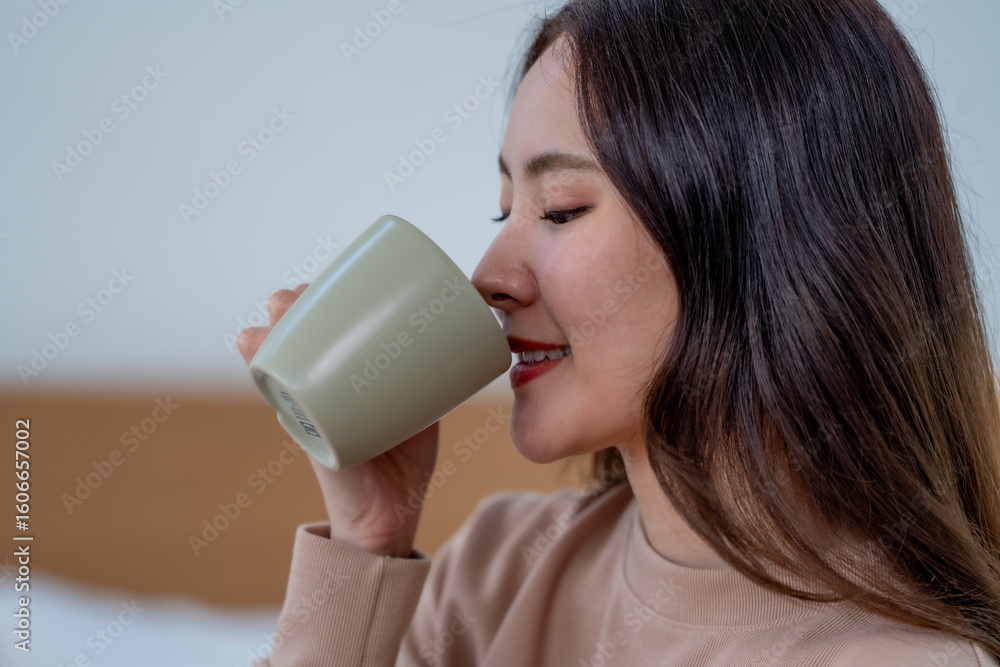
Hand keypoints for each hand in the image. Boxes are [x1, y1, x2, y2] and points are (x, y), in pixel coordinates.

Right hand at [237, 284, 439, 557]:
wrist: (392, 514)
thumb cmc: (405, 458)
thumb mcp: (423, 407)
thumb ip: (436, 377)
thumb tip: (466, 331)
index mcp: (343, 377)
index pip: (324, 328)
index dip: (323, 299)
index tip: (337, 280)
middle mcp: (317, 386)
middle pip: (295, 332)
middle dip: (295, 302)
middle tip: (310, 293)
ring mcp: (306, 404)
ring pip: (279, 351)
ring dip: (276, 321)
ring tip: (286, 308)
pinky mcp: (306, 426)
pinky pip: (276, 391)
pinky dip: (260, 361)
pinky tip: (254, 342)